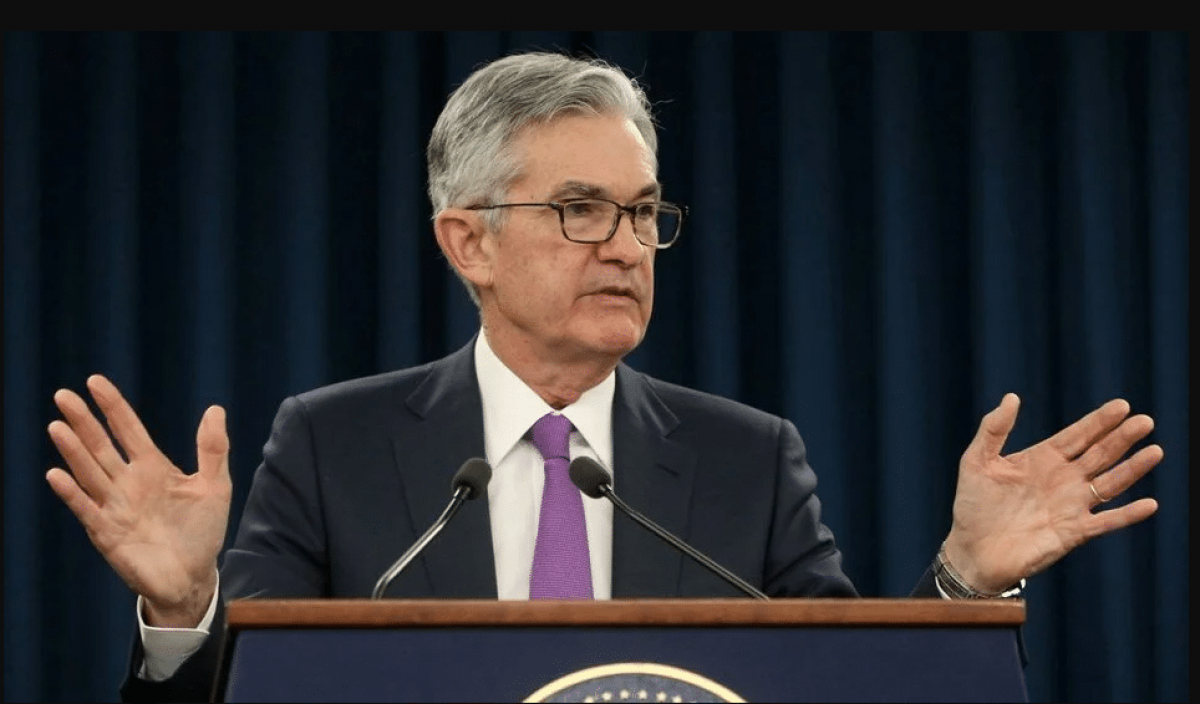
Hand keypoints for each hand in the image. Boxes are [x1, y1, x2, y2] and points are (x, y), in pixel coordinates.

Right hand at [45, 375, 231, 626]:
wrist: (193, 576)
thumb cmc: (201, 531)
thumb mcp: (214, 486)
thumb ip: (212, 450)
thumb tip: (215, 409)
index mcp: (153, 468)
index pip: (128, 430)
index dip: (113, 407)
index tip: (95, 382)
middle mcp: (128, 483)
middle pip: (101, 446)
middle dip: (84, 421)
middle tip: (63, 395)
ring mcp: (114, 506)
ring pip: (89, 472)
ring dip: (73, 451)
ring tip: (57, 426)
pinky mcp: (107, 533)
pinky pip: (86, 508)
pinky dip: (71, 493)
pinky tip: (56, 474)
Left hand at [943, 393, 1160, 593]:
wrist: (972, 550)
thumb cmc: (973, 505)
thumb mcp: (976, 461)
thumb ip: (993, 430)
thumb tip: (1011, 397)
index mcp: (1043, 459)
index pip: (1078, 435)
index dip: (1099, 421)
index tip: (1122, 405)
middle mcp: (1063, 479)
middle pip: (1100, 454)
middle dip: (1122, 437)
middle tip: (1144, 421)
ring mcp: (1072, 505)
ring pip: (1110, 483)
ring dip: (1133, 469)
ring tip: (1155, 451)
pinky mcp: (1074, 532)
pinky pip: (1107, 521)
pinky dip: (1128, 514)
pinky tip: (1149, 504)